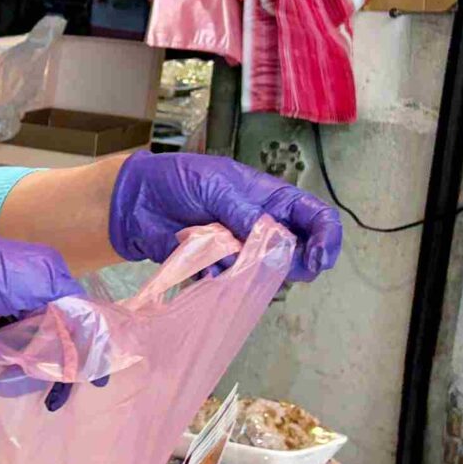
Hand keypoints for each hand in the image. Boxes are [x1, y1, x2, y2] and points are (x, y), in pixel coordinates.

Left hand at [108, 152, 341, 282]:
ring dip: (251, 269)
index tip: (318, 258)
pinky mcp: (217, 267)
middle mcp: (262, 226)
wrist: (136, 201)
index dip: (326, 237)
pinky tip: (206, 267)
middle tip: (271, 264)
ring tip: (224, 256)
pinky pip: (232, 282)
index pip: (315, 217)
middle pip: (298, 252)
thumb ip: (243, 212)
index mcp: (270, 198)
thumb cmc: (178, 180)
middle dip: (292, 263)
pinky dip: (223, 278)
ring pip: (266, 272)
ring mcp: (240, 249)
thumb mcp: (216, 186)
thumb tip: (271, 237)